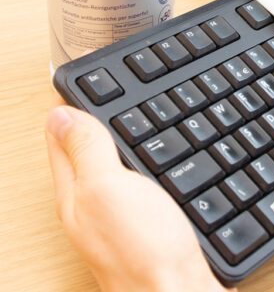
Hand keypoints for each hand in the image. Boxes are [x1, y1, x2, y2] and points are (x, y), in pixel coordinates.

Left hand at [46, 104, 232, 291]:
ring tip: (121, 114)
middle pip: (82, 152)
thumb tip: (61, 114)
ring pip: (110, 166)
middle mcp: (92, 205)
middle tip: (100, 91)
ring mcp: (119, 216)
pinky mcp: (145, 225)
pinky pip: (134, 182)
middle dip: (88, 120)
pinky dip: (138, 162)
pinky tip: (152, 158)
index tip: (81, 81)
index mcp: (76, 193)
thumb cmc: (144, 250)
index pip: (62, 139)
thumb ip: (86, 152)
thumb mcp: (107, 189)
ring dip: (113, 139)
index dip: (69, 107)